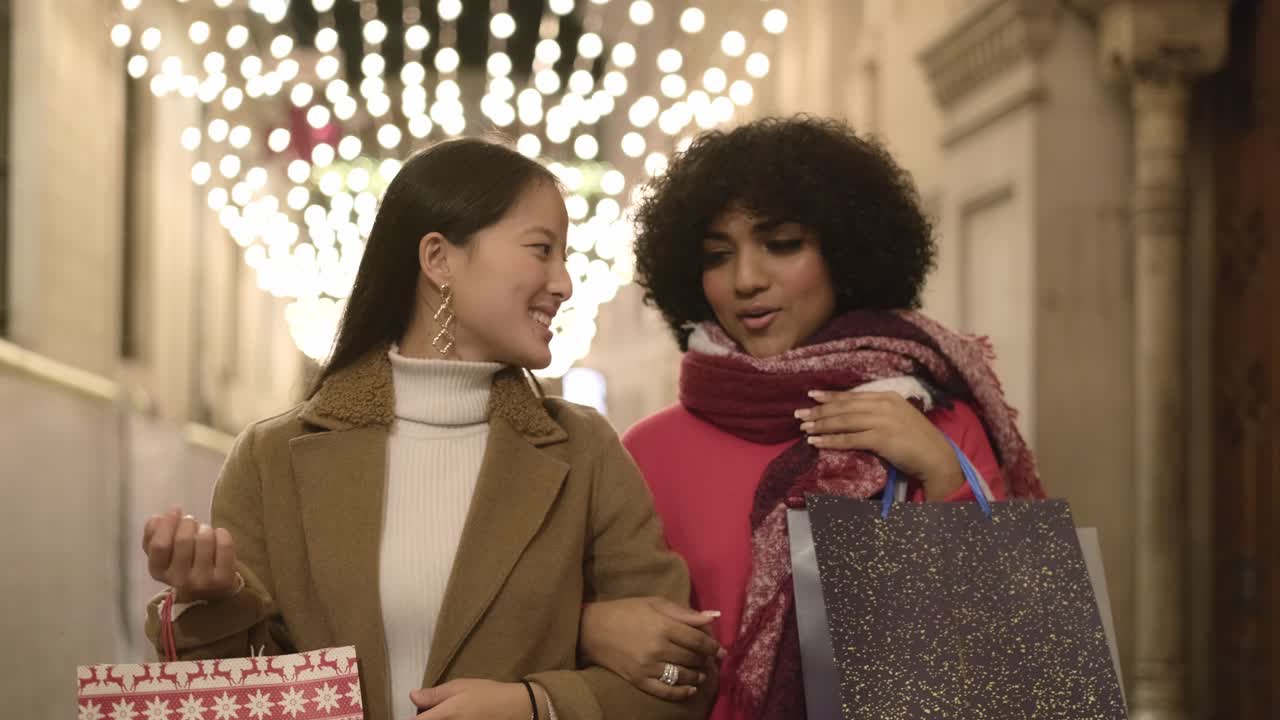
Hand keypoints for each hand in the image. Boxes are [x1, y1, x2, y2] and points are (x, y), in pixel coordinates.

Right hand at [142, 506, 238, 602]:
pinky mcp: (224, 579)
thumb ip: (153, 537)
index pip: (160, 546)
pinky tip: (219, 536)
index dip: (167, 524)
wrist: (211, 592)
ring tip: (204, 531)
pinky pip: (224, 545)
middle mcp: (179, 580)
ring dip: (205, 528)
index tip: (175, 510)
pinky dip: (222, 534)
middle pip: (183, 540)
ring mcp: (202, 581)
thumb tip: (155, 519)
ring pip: (204, 539)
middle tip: (192, 521)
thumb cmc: (185, 566)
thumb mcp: (164, 556)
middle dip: (188, 522)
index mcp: (159, 572)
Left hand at [410, 679, 536, 719]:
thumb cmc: (488, 694)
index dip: (415, 717)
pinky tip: (460, 717)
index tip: (418, 711)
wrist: (515, 709)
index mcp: (445, 715)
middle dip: (427, 717)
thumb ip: (435, 694)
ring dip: (439, 719)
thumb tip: (412, 696)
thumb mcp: (461, 686)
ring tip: (452, 712)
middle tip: (437, 709)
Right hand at [580, 596, 722, 699]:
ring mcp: (648, 667)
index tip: (721, 650)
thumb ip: (685, 612)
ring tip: (701, 673)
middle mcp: (658, 648)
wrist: (593, 629)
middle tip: (710, 659)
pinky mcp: (639, 680)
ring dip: (697, 676)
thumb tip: (714, 616)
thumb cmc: (626, 611)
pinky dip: (682, 692)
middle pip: (693, 658)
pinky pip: (666, 691)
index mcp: (664, 626)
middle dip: (705, 659)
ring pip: (683, 676)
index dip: (713, 646)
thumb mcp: (655, 603)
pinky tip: (690, 689)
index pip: (698, 641)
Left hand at [797, 390, 962, 499]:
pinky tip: (817, 443)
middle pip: (844, 407)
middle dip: (819, 411)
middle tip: (799, 415)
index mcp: (888, 396)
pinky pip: (849, 439)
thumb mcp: (899, 417)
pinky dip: (830, 440)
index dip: (831, 396)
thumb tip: (852, 414)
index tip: (812, 396)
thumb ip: (878, 412)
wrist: (936, 456)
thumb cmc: (917, 440)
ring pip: (843, 421)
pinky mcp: (881, 438)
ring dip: (821, 425)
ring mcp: (882, 421)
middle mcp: (884, 405)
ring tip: (804, 429)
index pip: (853, 395)